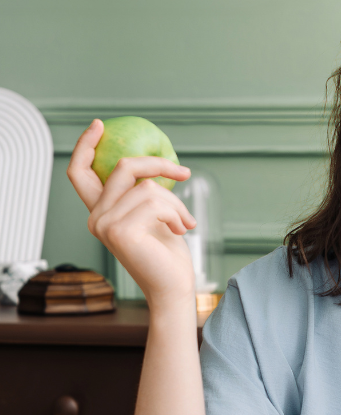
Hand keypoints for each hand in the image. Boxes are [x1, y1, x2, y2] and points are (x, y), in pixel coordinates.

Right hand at [67, 119, 197, 309]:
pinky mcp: (120, 231)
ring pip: (146, 186)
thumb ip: (145, 195)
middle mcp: (96, 218)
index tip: (100, 126)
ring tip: (185, 222)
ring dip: (175, 202)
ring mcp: (105, 224)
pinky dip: (175, 212)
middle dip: (158, 165)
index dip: (85, 145)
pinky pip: (154, 200)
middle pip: (123, 167)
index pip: (80, 173)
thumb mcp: (157, 217)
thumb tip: (156, 165)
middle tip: (184, 173)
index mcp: (101, 213)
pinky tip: (181, 229)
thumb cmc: (169, 256)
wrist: (174, 288)